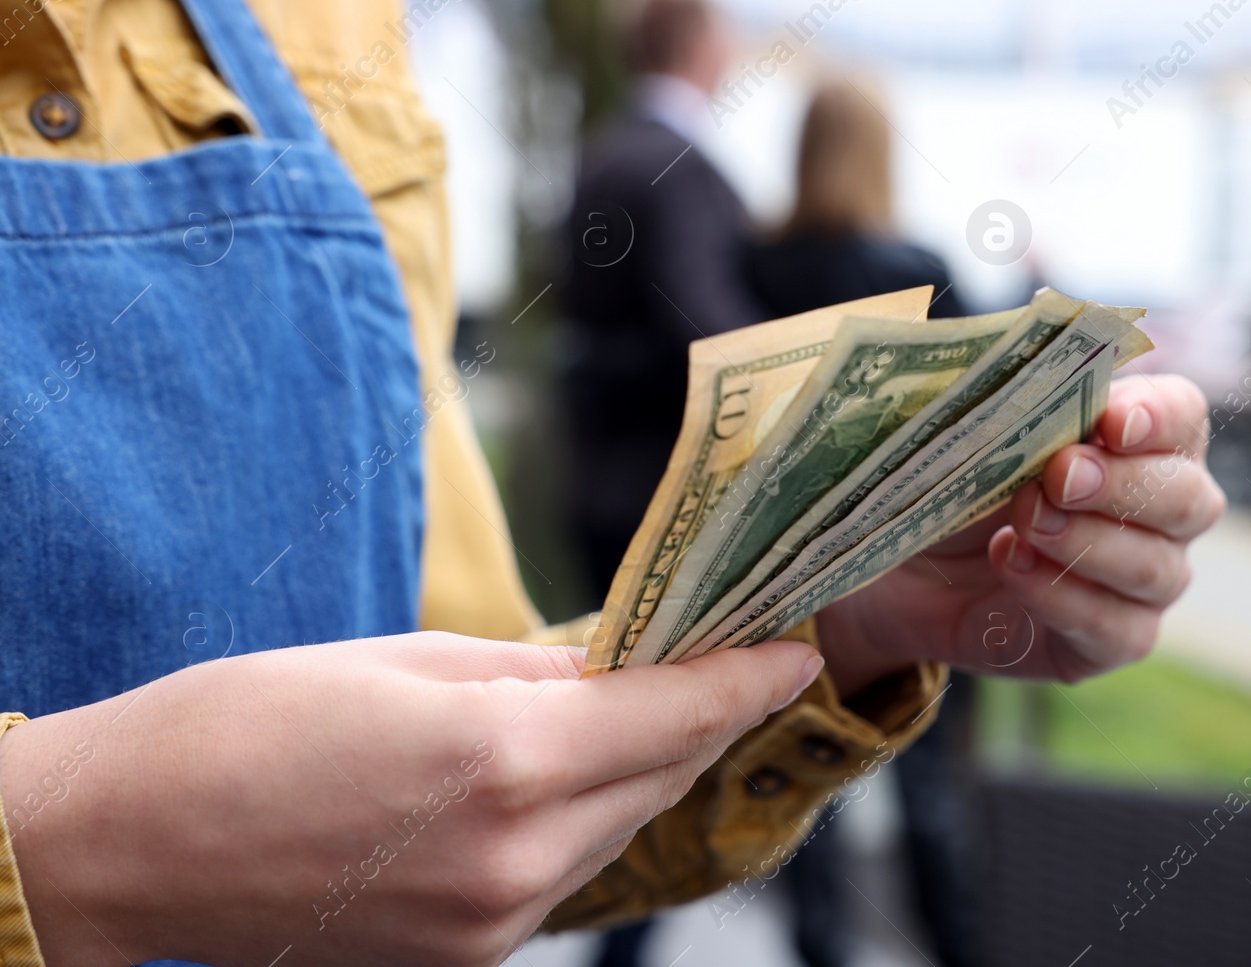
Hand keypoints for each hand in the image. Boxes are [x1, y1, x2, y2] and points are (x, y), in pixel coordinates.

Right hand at [0, 632, 821, 966]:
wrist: (124, 848)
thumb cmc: (243, 722)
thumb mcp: (403, 659)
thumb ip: (533, 673)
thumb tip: (615, 667)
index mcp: (502, 761)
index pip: (674, 715)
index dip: (745, 678)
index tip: (792, 649)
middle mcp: (515, 858)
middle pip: (659, 774)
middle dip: (702, 713)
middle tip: (725, 654)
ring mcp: (493, 923)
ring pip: (617, 827)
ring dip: (646, 765)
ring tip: (653, 702)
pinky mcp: (467, 955)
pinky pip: (563, 872)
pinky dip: (585, 815)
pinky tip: (571, 771)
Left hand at [817, 374, 1222, 693]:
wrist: (902, 565)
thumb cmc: (951, 476)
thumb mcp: (966, 422)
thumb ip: (1004, 385)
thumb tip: (1025, 339)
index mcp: (1142, 435)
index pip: (1184, 416)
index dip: (1158, 417)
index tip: (1111, 421)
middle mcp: (1163, 509)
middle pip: (1187, 498)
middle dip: (1122, 484)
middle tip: (1058, 475)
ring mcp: (1145, 580)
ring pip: (1158, 570)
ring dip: (1088, 543)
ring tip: (1023, 523)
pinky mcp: (1111, 640)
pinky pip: (1118, 629)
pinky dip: (1065, 598)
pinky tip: (1013, 565)